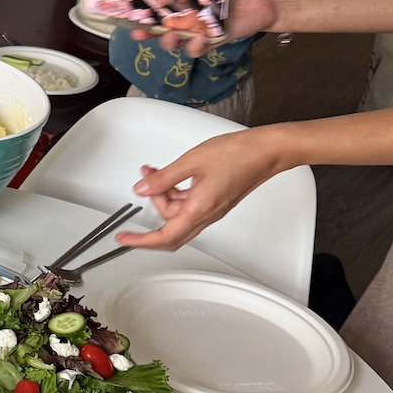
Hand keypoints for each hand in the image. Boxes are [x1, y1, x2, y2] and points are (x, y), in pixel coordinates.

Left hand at [116, 129, 288, 250]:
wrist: (267, 151)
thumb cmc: (238, 154)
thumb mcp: (191, 162)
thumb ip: (163, 178)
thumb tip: (142, 189)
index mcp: (199, 210)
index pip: (165, 237)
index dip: (141, 241)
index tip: (125, 238)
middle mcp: (206, 215)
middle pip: (170, 227)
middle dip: (153, 206)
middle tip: (144, 183)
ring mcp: (212, 209)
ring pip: (178, 213)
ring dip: (164, 195)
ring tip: (155, 171)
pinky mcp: (215, 201)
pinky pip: (189, 204)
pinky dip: (176, 192)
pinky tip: (171, 175)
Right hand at [128, 0, 279, 54]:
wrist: (269, 0)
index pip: (159, 3)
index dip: (143, 9)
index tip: (130, 11)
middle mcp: (189, 14)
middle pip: (160, 27)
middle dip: (147, 32)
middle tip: (139, 32)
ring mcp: (199, 29)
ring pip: (175, 41)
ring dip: (168, 42)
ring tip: (171, 38)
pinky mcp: (212, 41)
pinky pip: (196, 49)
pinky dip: (194, 48)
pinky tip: (198, 41)